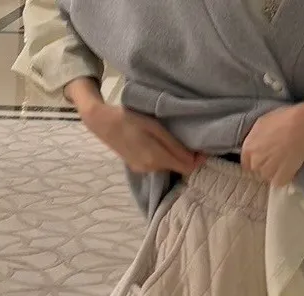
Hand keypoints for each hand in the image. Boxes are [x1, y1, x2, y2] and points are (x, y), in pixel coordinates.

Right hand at [65, 78, 203, 174]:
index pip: (187, 168)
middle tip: (193, 143)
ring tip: (176, 141)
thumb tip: (194, 159)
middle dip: (187, 158)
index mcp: (156, 158)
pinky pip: (157, 165)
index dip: (198, 160)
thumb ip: (174, 145)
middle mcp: (151, 168)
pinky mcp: (137, 167)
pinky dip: (163, 157)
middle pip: (178, 168)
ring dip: (175, 157)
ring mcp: (143, 169)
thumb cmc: (128, 118)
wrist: (100, 122)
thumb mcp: (154, 127)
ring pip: (168, 166)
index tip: (203, 149)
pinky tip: (160, 145)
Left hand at [241, 101, 303, 186]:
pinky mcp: (280, 178)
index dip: (256, 161)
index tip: (264, 158)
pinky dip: (286, 177)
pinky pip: (280, 182)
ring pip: (269, 177)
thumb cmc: (285, 119)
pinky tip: (292, 168)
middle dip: (266, 166)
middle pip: (258, 170)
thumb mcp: (264, 122)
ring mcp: (267, 172)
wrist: (302, 127)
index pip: (246, 163)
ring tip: (287, 162)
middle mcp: (255, 161)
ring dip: (276, 172)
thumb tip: (258, 142)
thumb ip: (257, 136)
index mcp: (248, 148)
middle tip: (279, 158)